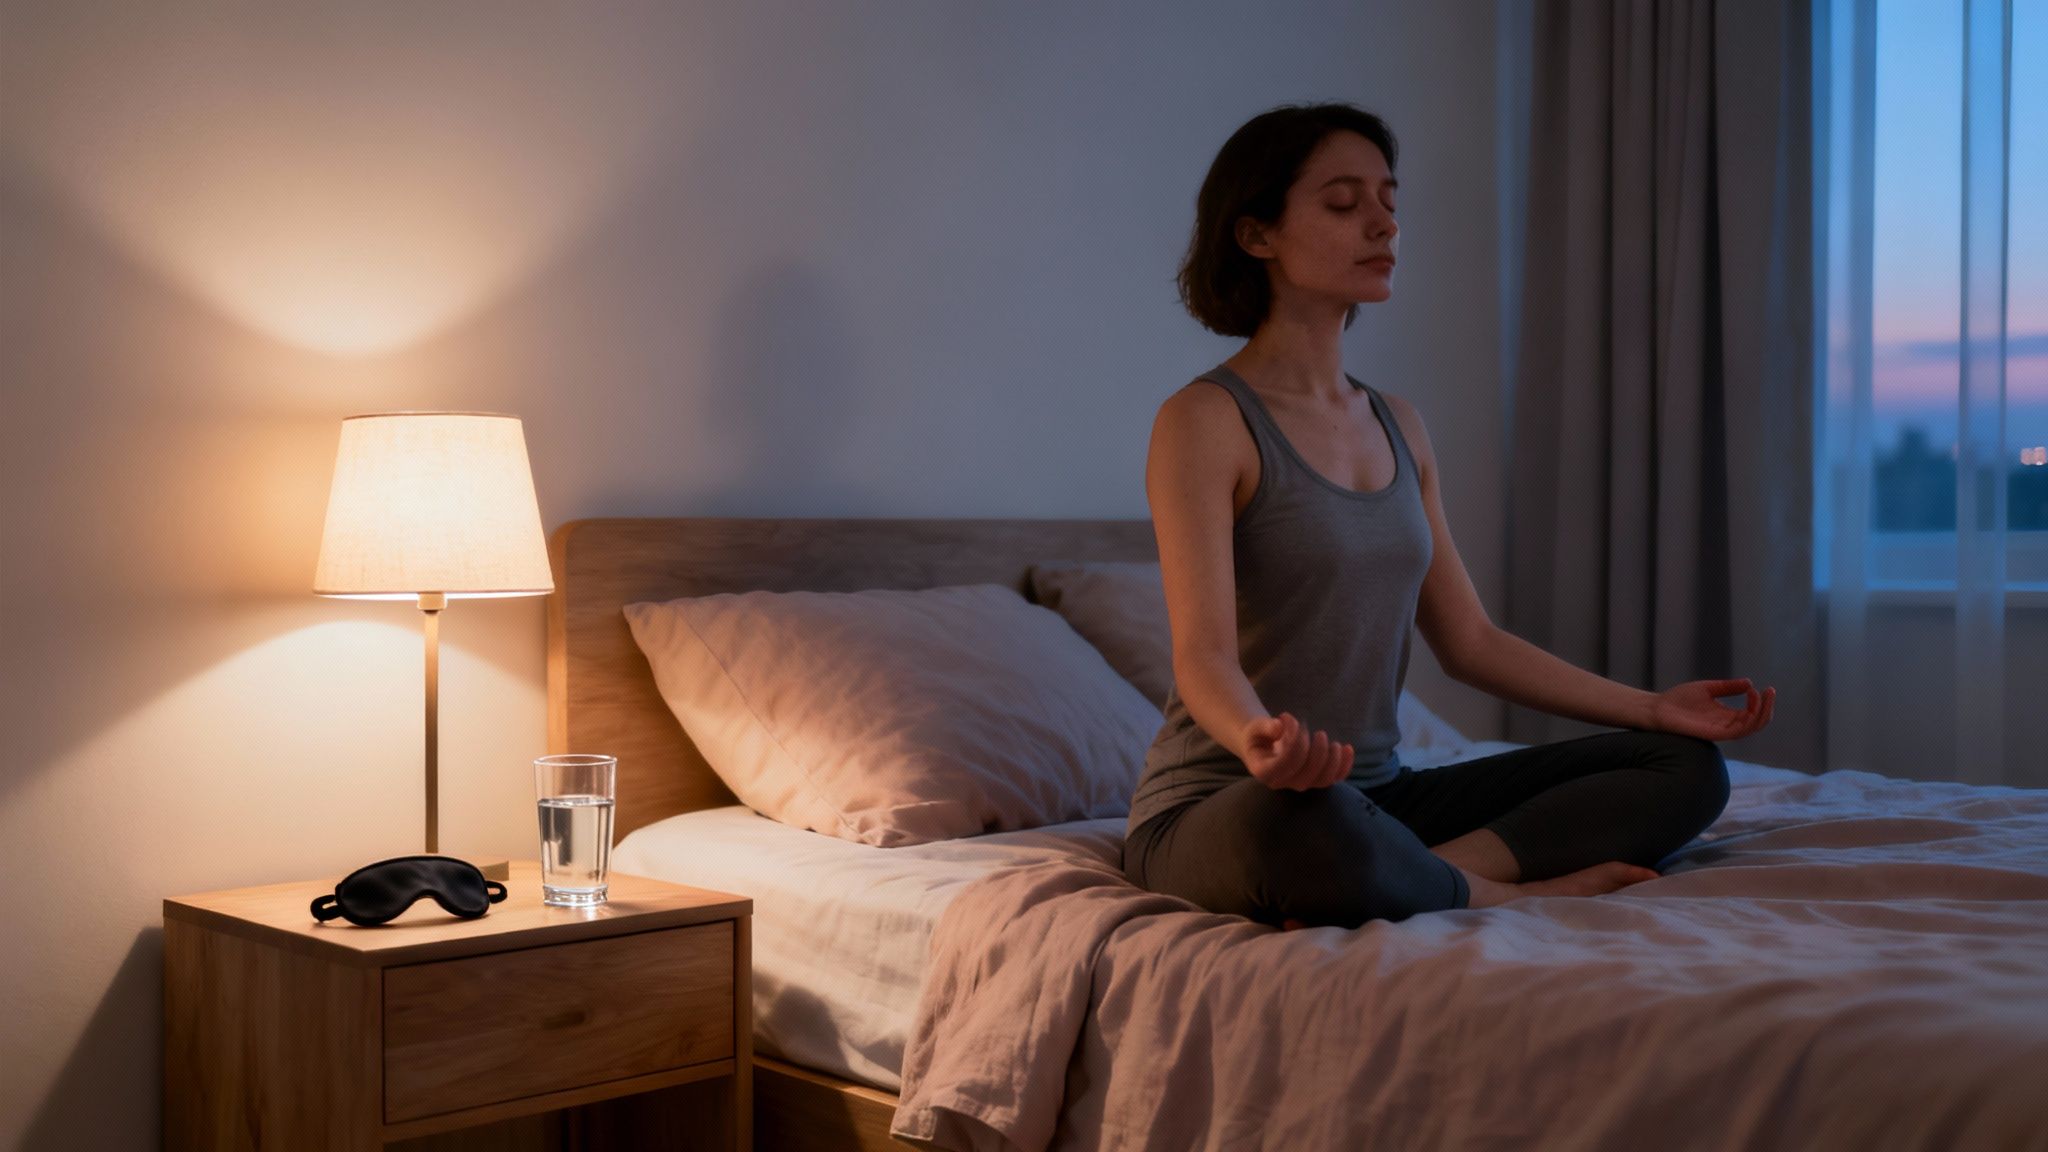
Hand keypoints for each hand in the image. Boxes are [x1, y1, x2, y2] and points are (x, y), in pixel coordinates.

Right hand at [1240, 712, 1352, 790]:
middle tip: (1319, 733)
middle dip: (1318, 754)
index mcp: (1265, 772)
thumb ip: (1265, 726)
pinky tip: (1348, 748)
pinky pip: (1333, 779)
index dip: (1295, 742)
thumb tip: (1279, 726)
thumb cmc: (1258, 735)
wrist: (1261, 745)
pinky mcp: (1314, 779)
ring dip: (1333, 761)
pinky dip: (1344, 766)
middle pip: (1306, 776)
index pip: (1285, 764)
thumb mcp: (1255, 727)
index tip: (1291, 721)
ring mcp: (1299, 783)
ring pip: (1323, 781)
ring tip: (1332, 741)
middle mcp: (1282, 782)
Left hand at [1648, 678, 1773, 740]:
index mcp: (1726, 715)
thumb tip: (1749, 683)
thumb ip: (1728, 687)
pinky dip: (1748, 718)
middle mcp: (1726, 724)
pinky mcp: (1713, 734)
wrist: (1657, 708)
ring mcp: (1721, 730)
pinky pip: (1737, 732)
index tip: (1756, 687)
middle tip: (1770, 690)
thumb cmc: (1678, 699)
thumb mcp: (1708, 688)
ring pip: (1751, 728)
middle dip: (1767, 707)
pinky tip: (1748, 704)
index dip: (1760, 702)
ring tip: (1763, 695)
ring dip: (1762, 712)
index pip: (1752, 714)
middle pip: (1757, 722)